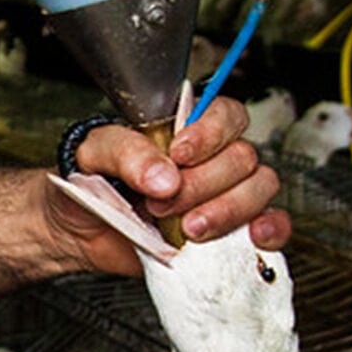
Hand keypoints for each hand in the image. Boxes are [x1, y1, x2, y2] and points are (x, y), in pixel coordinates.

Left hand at [43, 97, 290, 275]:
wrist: (79, 232)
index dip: (210, 134)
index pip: (225, 115)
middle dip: (203, 184)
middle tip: (162, 203)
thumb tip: (163, 175)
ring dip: (228, 210)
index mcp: (186, 131)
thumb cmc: (90, 183)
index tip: (179, 155)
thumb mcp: (91, 153)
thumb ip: (124, 151)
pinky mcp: (230, 234)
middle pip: (242, 158)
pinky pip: (272, 226)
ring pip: (260, 189)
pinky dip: (271, 229)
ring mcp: (226, 198)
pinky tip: (253, 235)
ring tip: (187, 228)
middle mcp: (213, 161)